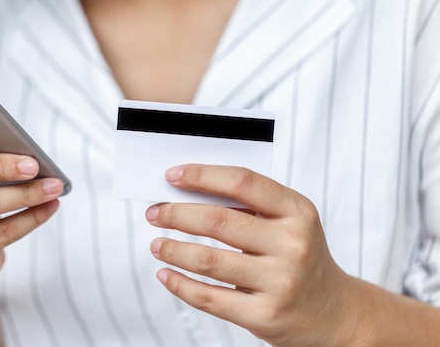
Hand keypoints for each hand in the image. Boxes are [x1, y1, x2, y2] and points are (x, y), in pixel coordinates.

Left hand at [146, 164, 358, 346]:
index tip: (172, 176)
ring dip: (172, 249)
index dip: (203, 176)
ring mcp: (280, 282)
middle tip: (155, 213)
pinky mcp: (264, 316)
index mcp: (297, 212)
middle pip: (218, 221)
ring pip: (208, 260)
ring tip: (156, 244)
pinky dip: (180, 284)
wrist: (334, 313)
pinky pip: (210, 298)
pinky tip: (166, 274)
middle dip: (176, 214)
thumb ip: (249, 206)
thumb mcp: (290, 222)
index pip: (243, 182)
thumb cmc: (301, 257)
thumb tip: (188, 194)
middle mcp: (291, 245)